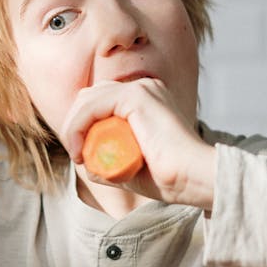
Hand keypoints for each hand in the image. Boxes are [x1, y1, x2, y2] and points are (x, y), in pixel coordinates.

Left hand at [62, 78, 214, 211]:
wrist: (192, 177)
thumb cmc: (169, 178)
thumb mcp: (130, 168)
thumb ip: (111, 163)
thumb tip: (87, 164)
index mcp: (147, 99)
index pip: (101, 101)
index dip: (82, 124)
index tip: (80, 155)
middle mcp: (144, 88)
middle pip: (91, 96)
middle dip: (75, 123)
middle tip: (77, 154)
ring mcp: (140, 88)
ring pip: (88, 99)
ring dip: (74, 127)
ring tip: (78, 154)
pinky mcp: (136, 95)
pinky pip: (93, 106)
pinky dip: (78, 126)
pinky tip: (79, 148)